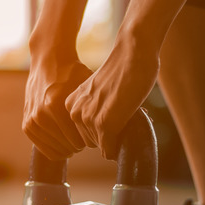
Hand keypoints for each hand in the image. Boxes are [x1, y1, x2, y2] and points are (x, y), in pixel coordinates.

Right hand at [23, 46, 92, 160]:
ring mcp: (32, 120)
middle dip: (80, 144)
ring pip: (57, 150)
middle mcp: (41, 114)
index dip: (91, 140)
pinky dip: (55, 148)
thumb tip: (111, 132)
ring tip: (76, 137)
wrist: (48, 61)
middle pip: (69, 147)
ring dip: (68, 147)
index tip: (96, 134)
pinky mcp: (26, 125)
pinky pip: (43, 148)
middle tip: (86, 136)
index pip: (79, 141)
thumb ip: (95, 109)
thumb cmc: (72, 73)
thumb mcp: (86, 87)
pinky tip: (65, 141)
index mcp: (56, 105)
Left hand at [65, 35, 159, 159]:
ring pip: (102, 147)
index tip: (114, 112)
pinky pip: (109, 149)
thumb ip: (94, 108)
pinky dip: (119, 146)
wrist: (133, 54)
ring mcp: (88, 118)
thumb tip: (101, 133)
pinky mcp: (104, 124)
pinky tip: (128, 125)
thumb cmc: (122, 71)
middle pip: (92, 142)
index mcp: (71, 104)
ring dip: (116, 137)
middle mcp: (75, 112)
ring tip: (126, 113)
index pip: (84, 133)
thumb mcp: (99, 92)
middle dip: (108, 135)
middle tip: (123, 115)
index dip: (103, 128)